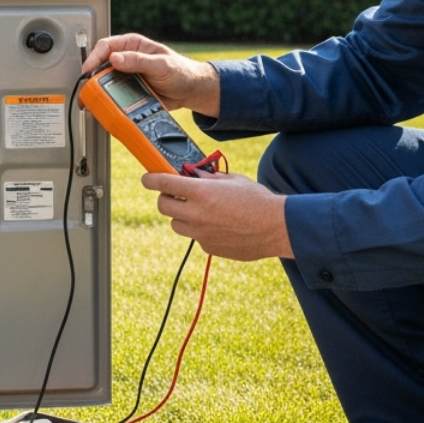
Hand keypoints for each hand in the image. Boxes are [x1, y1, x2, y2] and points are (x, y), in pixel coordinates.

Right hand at [81, 34, 220, 115]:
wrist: (190, 91)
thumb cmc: (180, 70)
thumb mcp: (161, 64)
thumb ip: (139, 60)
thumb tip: (115, 58)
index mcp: (132, 45)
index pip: (106, 46)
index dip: (93, 58)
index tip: (88, 71)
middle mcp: (126, 59)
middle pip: (101, 66)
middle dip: (91, 78)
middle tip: (86, 90)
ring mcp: (126, 76)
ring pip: (105, 82)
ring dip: (98, 92)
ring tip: (92, 102)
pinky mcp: (129, 91)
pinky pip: (114, 95)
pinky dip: (108, 102)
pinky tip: (105, 108)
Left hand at [139, 171, 292, 261]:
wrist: (276, 227)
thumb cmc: (257, 199)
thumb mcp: (232, 180)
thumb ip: (208, 178)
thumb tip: (192, 175)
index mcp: (201, 192)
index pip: (163, 184)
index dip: (151, 179)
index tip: (147, 178)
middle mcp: (196, 214)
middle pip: (163, 206)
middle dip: (166, 198)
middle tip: (176, 194)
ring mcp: (200, 233)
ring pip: (175, 224)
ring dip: (181, 216)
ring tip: (200, 211)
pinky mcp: (208, 247)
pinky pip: (195, 237)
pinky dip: (200, 229)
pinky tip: (219, 225)